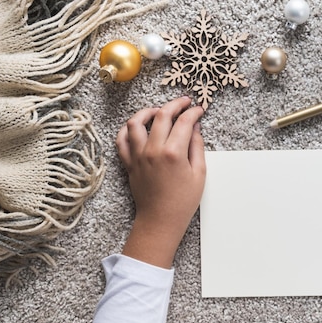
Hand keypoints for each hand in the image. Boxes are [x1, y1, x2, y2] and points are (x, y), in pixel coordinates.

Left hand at [116, 96, 205, 268]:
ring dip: (148, 111)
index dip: (194, 112)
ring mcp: (138, 155)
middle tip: (185, 103)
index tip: (199, 109)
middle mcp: (153, 150)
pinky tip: (139, 126)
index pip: (184, 122)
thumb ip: (197, 146)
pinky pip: (121, 139)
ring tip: (159, 111)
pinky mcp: (129, 162)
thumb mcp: (199, 173)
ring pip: (136, 122)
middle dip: (175, 104)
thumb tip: (195, 127)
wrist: (161, 219)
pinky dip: (128, 128)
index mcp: (173, 153)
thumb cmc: (183, 201)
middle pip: (162, 115)